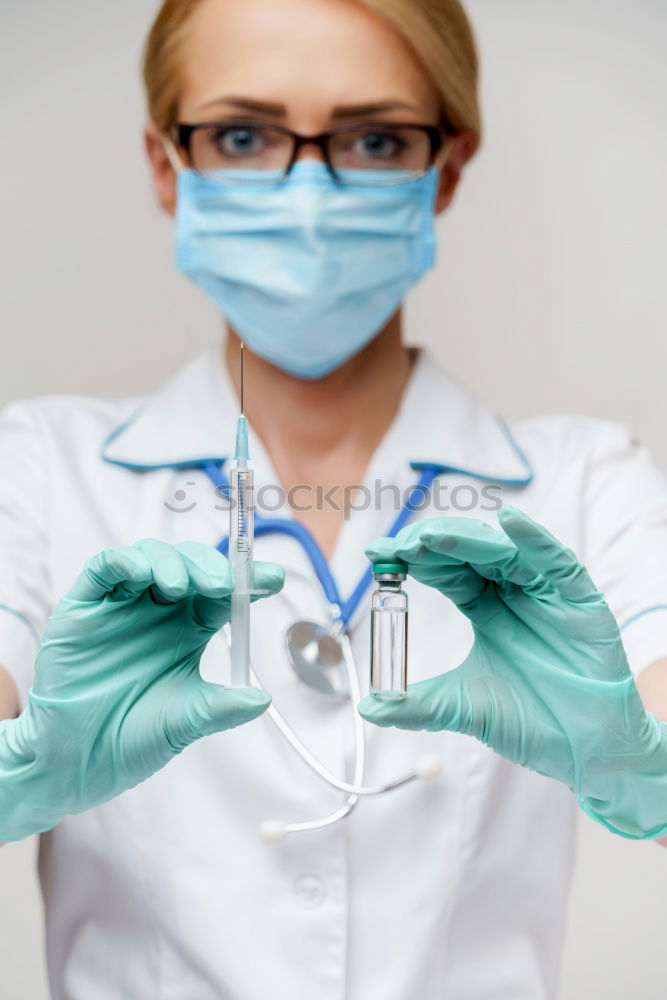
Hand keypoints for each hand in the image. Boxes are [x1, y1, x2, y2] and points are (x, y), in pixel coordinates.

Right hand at [0, 539, 282, 841]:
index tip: (274, 578)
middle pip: (192, 566)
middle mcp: (158, 610)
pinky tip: (143, 575)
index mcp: (188, 629)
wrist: (76, 761)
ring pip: (152, 556)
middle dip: (213, 567)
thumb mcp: (187, 721)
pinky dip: (126, 561)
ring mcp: (122, 604)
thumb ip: (222, 707)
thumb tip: (263, 698)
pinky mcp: (85, 605)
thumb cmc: (130, 737)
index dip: (249, 581)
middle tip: (226, 584)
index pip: (224, 593)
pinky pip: (105, 567)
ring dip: (173, 562)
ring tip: (182, 587)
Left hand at [359, 508, 666, 838]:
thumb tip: (368, 707)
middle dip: (432, 544)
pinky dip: (534, 540)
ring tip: (434, 538)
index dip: (411, 559)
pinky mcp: (580, 601)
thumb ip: (417, 705)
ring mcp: (546, 593)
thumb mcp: (463, 708)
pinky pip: (557, 563)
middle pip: (469, 552)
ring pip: (505, 551)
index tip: (377, 555)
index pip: (443, 570)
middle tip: (401, 545)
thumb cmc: (534, 721)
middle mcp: (513, 592)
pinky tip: (510, 522)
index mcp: (485, 608)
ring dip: (469, 540)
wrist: (586, 753)